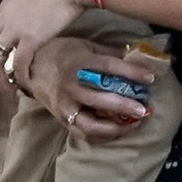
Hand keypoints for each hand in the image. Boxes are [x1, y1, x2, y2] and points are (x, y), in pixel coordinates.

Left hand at [0, 0, 89, 84]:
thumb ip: (16, 14)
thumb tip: (19, 26)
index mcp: (0, 12)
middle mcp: (2, 21)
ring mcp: (14, 30)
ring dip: (1, 81)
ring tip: (10, 91)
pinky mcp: (31, 38)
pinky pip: (19, 65)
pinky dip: (20, 78)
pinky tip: (27, 84)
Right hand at [18, 32, 160, 140]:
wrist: (31, 67)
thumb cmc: (62, 53)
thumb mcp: (85, 45)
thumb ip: (109, 53)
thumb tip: (136, 58)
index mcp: (79, 62)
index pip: (108, 68)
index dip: (131, 73)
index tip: (150, 79)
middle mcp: (71, 85)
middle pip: (100, 99)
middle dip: (124, 106)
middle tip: (144, 109)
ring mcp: (65, 105)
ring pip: (90, 124)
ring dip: (115, 128)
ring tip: (134, 124)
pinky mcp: (62, 118)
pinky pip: (83, 132)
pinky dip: (102, 135)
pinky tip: (118, 130)